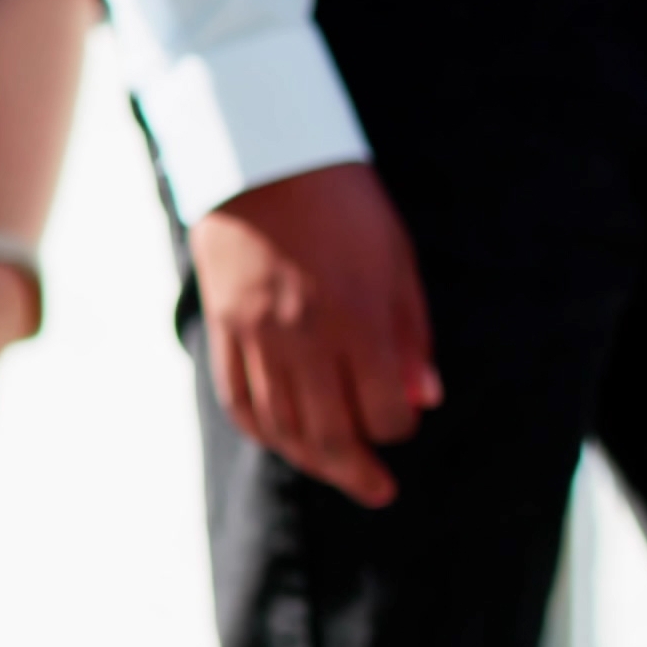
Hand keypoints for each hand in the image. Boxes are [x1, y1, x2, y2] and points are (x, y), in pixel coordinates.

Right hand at [197, 161, 440, 505]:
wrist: (261, 155)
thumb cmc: (344, 204)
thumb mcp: (396, 259)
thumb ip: (411, 334)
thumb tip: (423, 400)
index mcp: (356, 320)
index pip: (381, 412)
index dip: (398, 426)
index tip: (404, 417)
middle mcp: (303, 339)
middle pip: (330, 436)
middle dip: (359, 472)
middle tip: (380, 491)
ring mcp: (256, 338)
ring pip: (282, 429)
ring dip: (314, 461)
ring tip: (339, 471)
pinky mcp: (224, 330)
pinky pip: (240, 404)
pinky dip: (266, 432)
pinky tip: (288, 442)